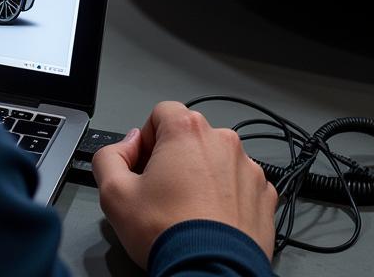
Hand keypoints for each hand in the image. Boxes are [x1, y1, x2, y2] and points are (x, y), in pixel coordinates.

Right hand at [93, 101, 277, 268]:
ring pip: (217, 161)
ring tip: (189, 213)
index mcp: (187, 131)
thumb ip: (109, 157)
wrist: (212, 274)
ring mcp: (248, 168)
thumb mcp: (113, 194)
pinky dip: (227, 197)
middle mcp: (222, 141)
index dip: (147, 140)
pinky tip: (213, 221)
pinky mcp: (264, 195)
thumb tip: (126, 146)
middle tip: (162, 194)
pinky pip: (240, 185)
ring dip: (203, 177)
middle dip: (175, 159)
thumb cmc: (168, 234)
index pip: (161, 114)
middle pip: (190, 137)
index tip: (144, 168)